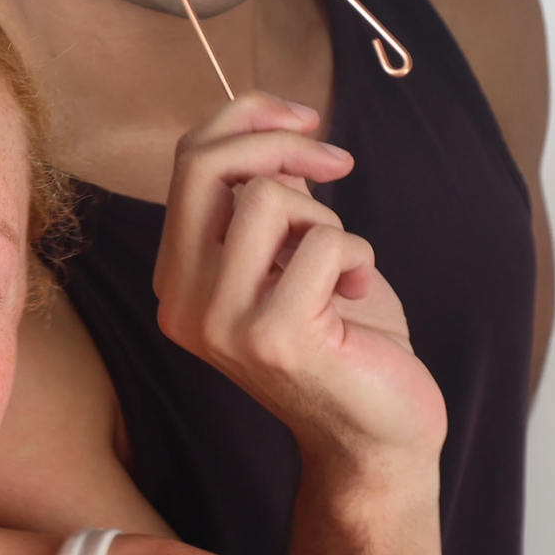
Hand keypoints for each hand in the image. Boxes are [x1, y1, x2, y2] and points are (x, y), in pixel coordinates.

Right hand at [153, 95, 447, 473]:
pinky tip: (355, 296)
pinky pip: (322, 242)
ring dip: (324, 218)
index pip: (187, 163)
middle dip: (280, 142)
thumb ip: (271, 200)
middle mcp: (182, 301)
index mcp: (178, 277)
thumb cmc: (345, 341)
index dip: (247, 119)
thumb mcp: (295, 254)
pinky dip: (357, 255)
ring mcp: (221, 322)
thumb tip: (271, 132)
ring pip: (266, 197)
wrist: (375, 436)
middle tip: (337, 161)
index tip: (306, 119)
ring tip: (340, 264)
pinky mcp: (273, 337)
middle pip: (205, 165)